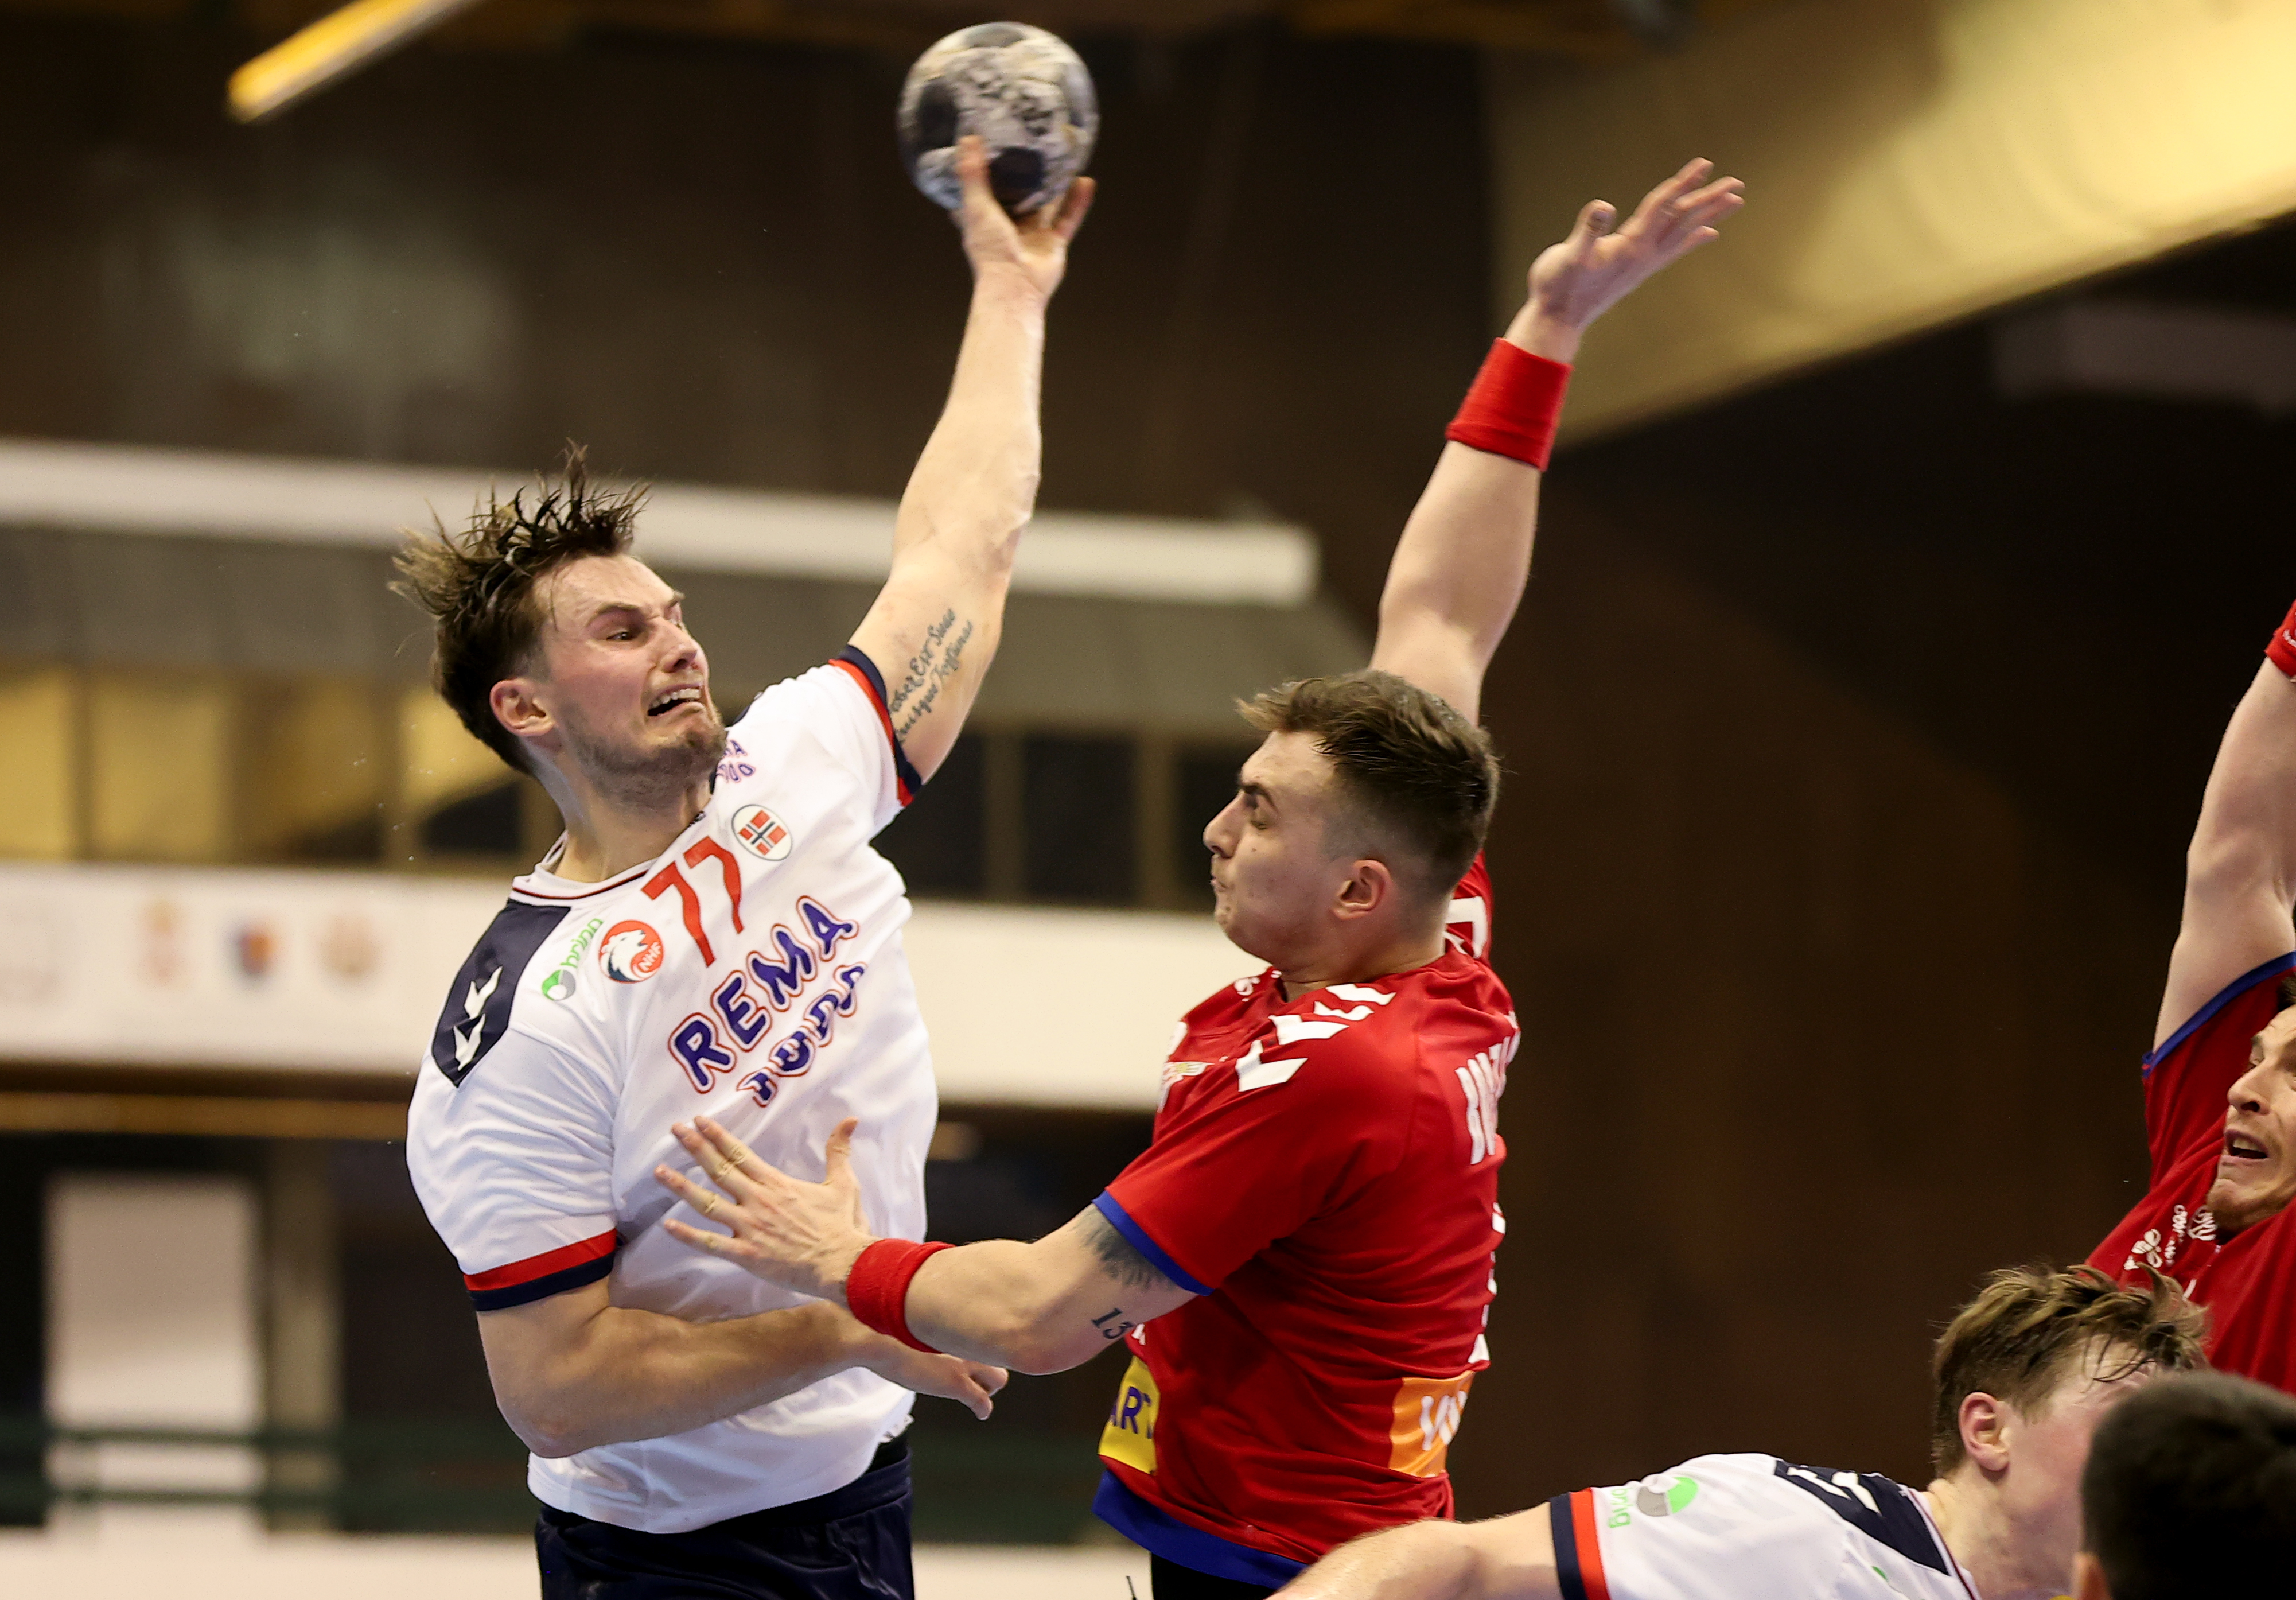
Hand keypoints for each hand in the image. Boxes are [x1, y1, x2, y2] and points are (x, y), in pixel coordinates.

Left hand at [656, 1115, 875, 1300]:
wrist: (843, 1264)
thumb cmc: (842, 1225)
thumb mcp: (843, 1183)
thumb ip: (839, 1150)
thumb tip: (851, 1119)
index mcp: (777, 1184)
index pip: (740, 1154)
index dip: (717, 1136)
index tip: (698, 1121)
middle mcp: (758, 1201)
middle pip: (719, 1170)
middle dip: (695, 1148)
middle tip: (675, 1130)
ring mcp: (749, 1228)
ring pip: (707, 1203)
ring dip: (682, 1186)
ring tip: (660, 1172)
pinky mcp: (746, 1255)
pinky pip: (710, 1244)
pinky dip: (687, 1235)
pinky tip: (667, 1225)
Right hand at [861, 1337, 1007, 1420]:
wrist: (879, 1342)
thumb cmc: (888, 1331)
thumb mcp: (915, 1324)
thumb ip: (930, 1330)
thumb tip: (922, 1332)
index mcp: (958, 1326)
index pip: (988, 1333)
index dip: (983, 1347)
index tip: (975, 1354)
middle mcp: (966, 1342)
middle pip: (1001, 1355)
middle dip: (991, 1368)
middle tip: (977, 1376)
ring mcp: (963, 1364)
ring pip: (999, 1378)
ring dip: (988, 1387)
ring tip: (975, 1392)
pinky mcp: (956, 1384)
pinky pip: (981, 1401)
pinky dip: (983, 1409)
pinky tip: (980, 1414)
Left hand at [950, 134, 1094, 300]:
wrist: (1016, 286)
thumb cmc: (990, 251)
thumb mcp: (976, 205)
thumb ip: (972, 174)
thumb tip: (968, 138)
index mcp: (984, 218)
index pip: (981, 190)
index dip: (983, 171)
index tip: (988, 147)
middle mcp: (1008, 224)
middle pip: (1017, 194)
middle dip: (1024, 173)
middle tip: (1032, 145)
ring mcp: (1032, 233)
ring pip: (1046, 203)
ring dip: (1054, 184)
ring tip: (1063, 157)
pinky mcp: (1053, 242)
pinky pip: (1068, 217)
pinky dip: (1077, 201)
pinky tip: (1085, 180)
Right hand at [1508, 158, 1743, 361]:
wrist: (1558, 321)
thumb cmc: (1558, 286)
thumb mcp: (1567, 255)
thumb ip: (1587, 231)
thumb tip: (1603, 207)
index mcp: (1630, 246)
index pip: (1662, 208)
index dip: (1681, 184)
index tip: (1704, 165)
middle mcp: (1644, 255)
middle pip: (1682, 220)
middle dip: (1708, 199)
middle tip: (1736, 183)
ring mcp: (1643, 264)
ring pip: (1683, 233)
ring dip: (1709, 216)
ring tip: (1733, 202)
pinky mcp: (1638, 271)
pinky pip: (1674, 251)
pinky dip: (1693, 239)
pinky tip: (1708, 234)